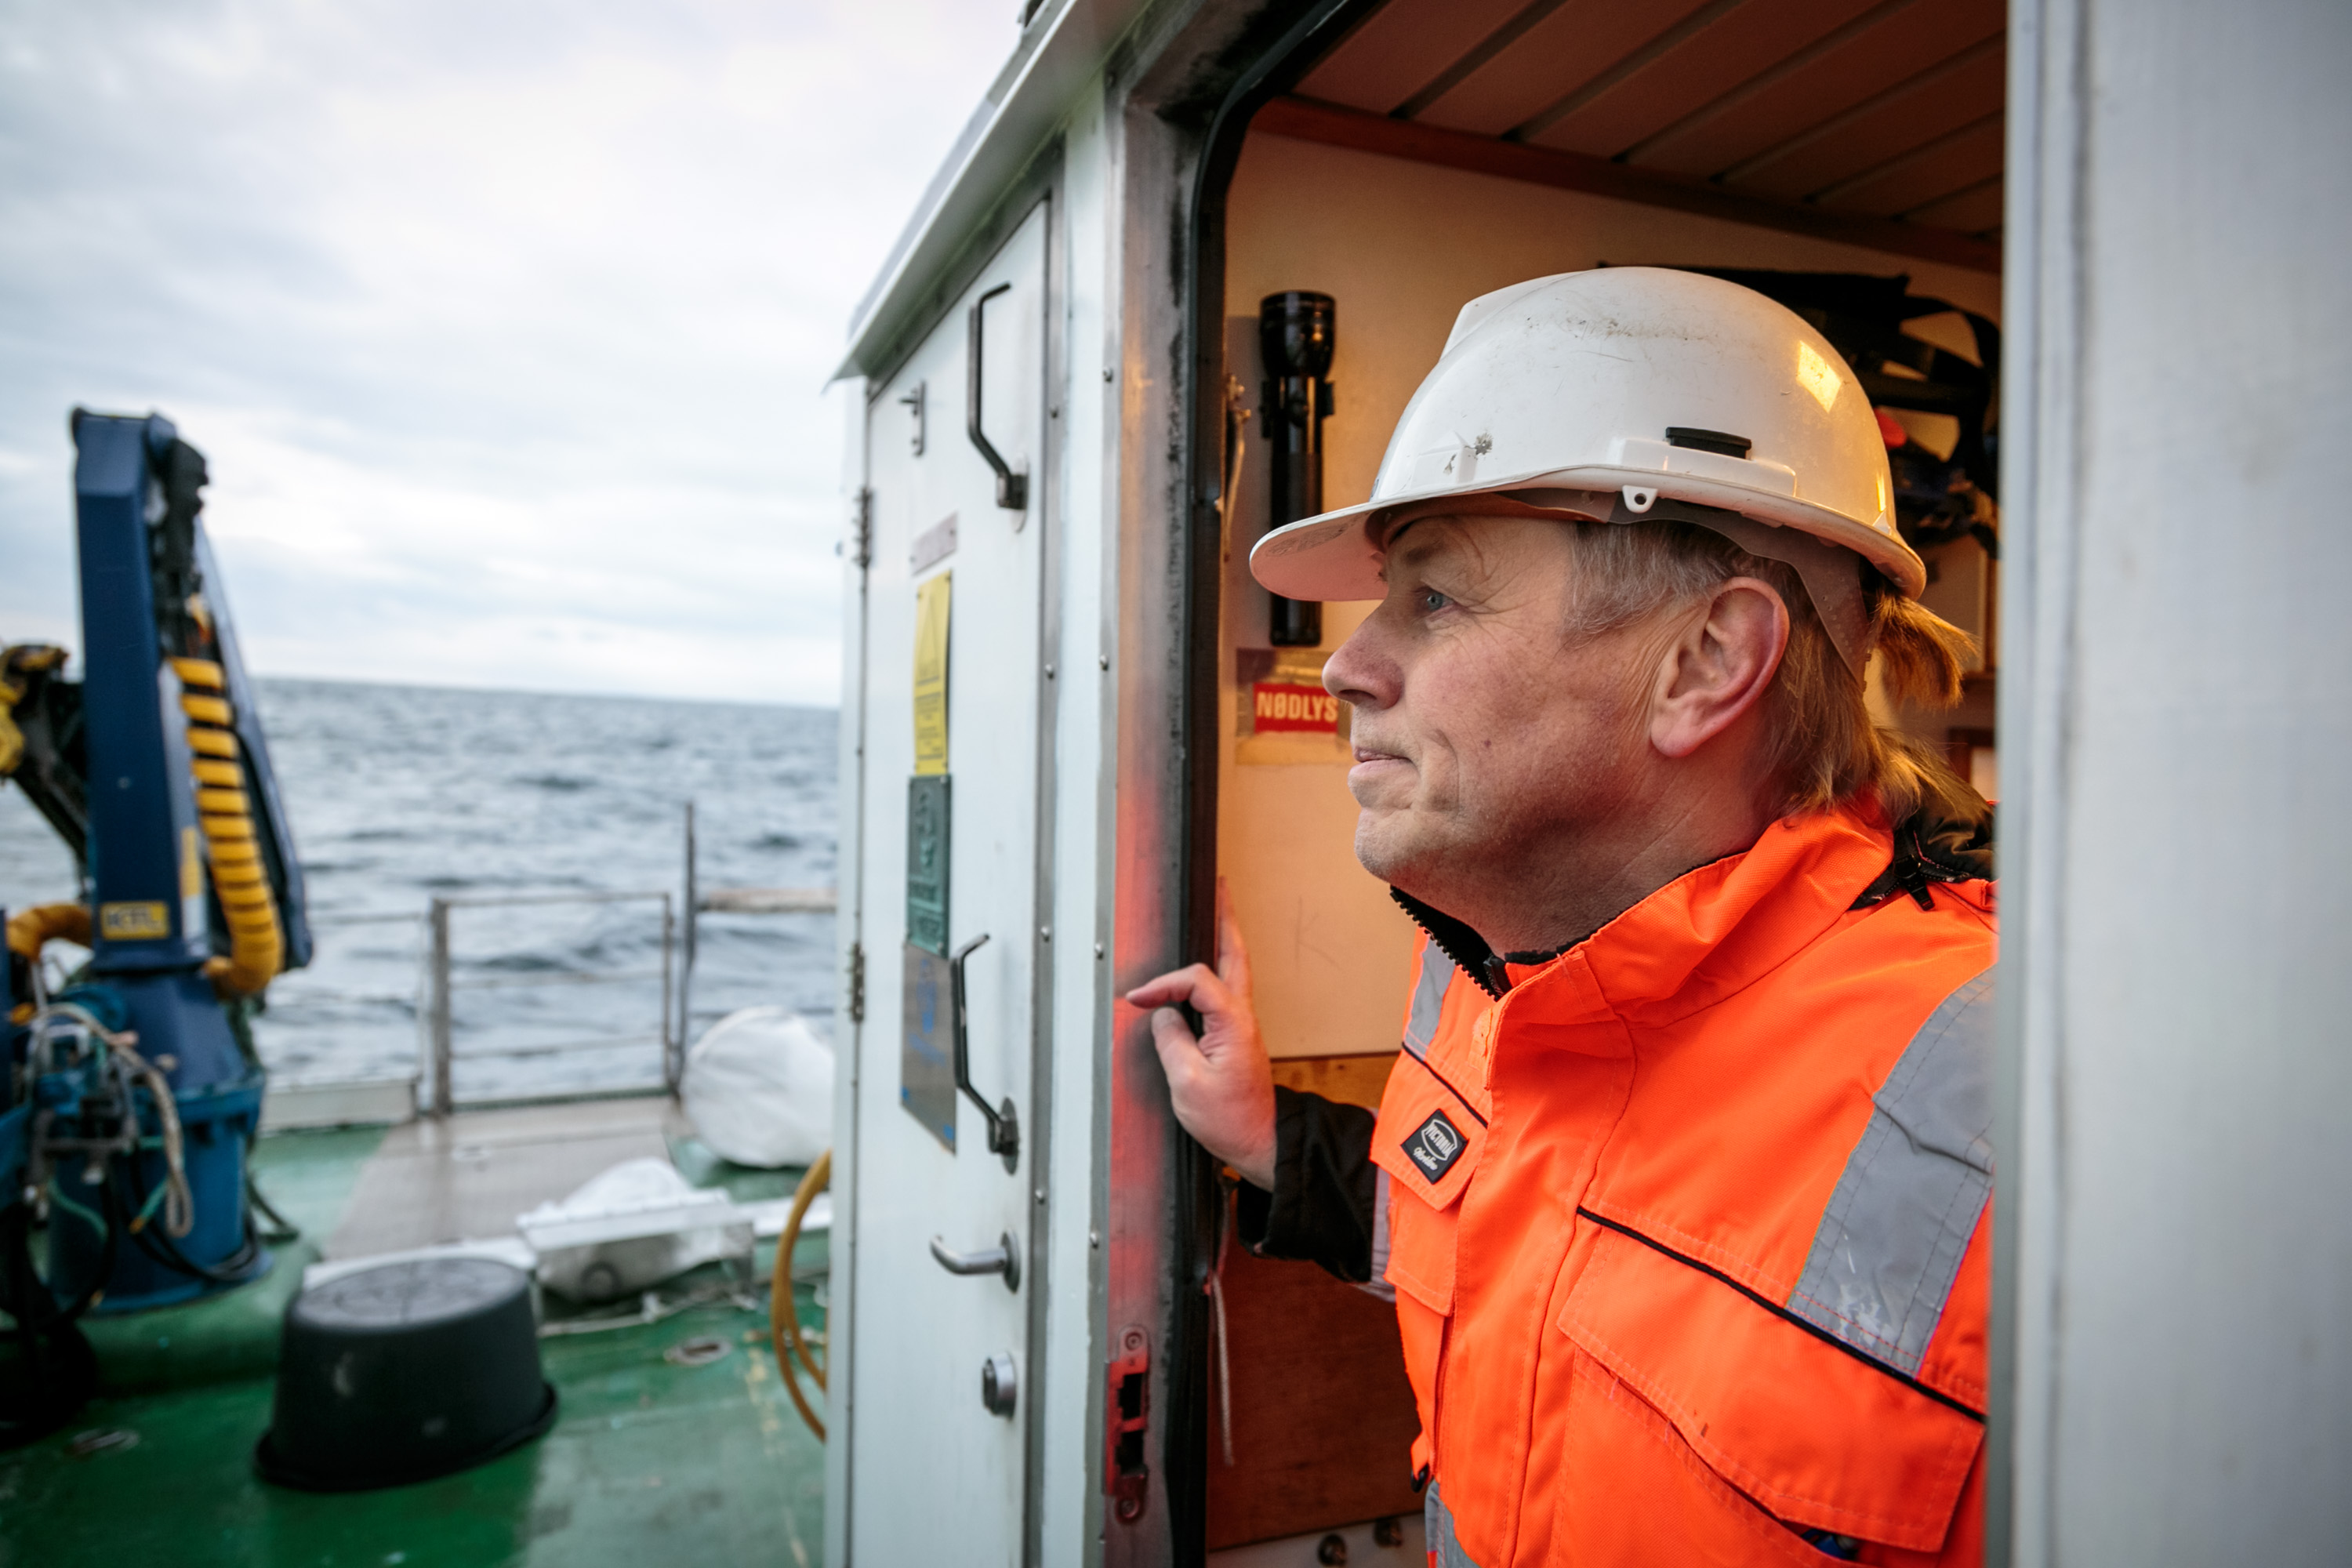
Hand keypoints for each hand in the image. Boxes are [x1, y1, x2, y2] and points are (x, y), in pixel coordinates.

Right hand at [1125, 880, 1276, 1189]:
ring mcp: (1242, 1025)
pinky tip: (1207, 962)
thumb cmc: (1228, 1118)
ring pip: (1234, 968)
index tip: (1138, 1001)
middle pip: (1234, 955)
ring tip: (1215, 910)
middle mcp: (1243, 1017)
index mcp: (1233, 1022)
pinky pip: (1226, 990)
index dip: (1163, 985)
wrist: (1259, 1141)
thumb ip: (1170, 1040)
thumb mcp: (1187, 1082)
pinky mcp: (1237, 1035)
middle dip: (1224, 918)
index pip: (1195, 980)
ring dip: (1224, 937)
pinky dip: (1216, 967)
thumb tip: (1160, 1015)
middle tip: (1217, 888)